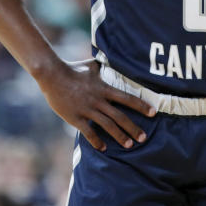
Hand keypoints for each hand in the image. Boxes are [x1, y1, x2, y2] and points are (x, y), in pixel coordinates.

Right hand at [39, 60, 155, 151]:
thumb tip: (114, 57)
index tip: (153, 113)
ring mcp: (86, 110)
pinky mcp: (75, 118)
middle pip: (120, 116)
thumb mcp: (92, 65)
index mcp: (103, 88)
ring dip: (120, 136)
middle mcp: (98, 100)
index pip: (127, 98)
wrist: (52, 75)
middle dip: (133, 128)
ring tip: (129, 145)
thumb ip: (104, 65)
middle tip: (144, 138)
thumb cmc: (73, 68)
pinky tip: (104, 148)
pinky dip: (97, 141)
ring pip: (107, 126)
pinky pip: (88, 132)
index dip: (141, 106)